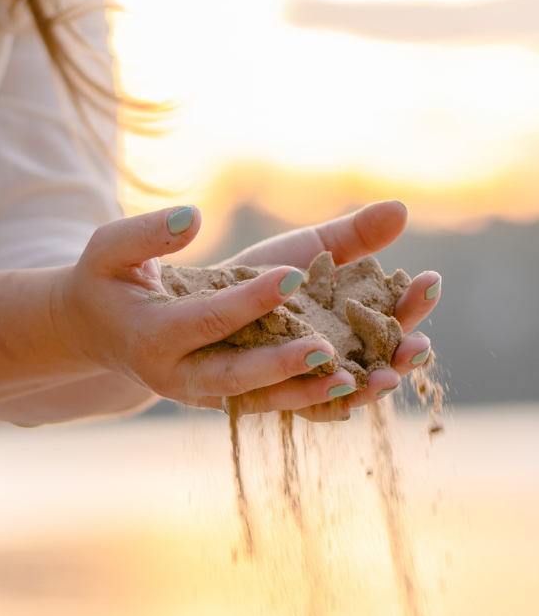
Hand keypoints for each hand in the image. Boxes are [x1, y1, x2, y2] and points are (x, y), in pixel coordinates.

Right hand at [56, 206, 360, 410]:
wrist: (100, 332)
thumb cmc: (107, 282)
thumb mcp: (112, 247)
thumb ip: (147, 233)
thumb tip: (192, 217)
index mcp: (152, 338)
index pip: (206, 320)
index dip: (248, 300)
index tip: (293, 274)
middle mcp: (181, 378)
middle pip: (237, 379)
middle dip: (285, 367)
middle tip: (331, 351)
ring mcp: (207, 395)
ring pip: (267, 402)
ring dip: (321, 393)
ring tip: (374, 379)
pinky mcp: (230, 398)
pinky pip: (279, 404)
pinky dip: (322, 399)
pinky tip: (370, 385)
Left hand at [219, 200, 441, 420]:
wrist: (185, 298)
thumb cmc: (254, 277)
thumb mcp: (308, 250)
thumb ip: (353, 236)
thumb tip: (402, 209)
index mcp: (350, 325)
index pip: (392, 319)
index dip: (414, 305)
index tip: (431, 281)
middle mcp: (330, 359)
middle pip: (376, 363)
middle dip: (401, 357)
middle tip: (420, 346)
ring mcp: (297, 381)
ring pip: (339, 393)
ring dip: (365, 389)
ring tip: (385, 378)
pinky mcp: (258, 397)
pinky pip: (291, 406)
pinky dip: (315, 401)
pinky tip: (337, 391)